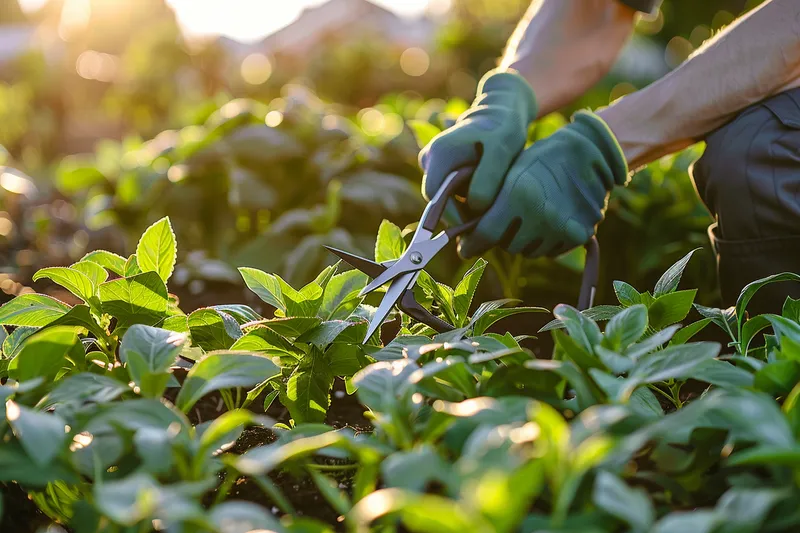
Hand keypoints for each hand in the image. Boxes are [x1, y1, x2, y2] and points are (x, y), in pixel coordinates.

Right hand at [419, 69, 537, 211]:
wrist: (501, 111)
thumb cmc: (503, 128)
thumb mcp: (502, 150)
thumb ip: (488, 178)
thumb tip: (474, 207)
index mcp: (440, 153)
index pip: (435, 196)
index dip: (452, 215)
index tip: (475, 226)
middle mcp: (430, 158)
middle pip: (438, 199)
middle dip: (460, 213)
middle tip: (487, 220)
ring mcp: (433, 163)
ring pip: (444, 197)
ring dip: (464, 206)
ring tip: (490, 205)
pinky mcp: (441, 168)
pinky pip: (449, 191)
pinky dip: (466, 199)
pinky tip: (486, 197)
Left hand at [458, 111, 628, 258]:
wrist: (590, 152)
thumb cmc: (541, 159)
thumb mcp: (511, 173)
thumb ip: (490, 203)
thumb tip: (468, 233)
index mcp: (519, 195)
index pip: (486, 234)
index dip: (472, 243)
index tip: (464, 247)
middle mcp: (541, 215)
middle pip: (507, 246)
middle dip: (500, 238)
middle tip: (503, 224)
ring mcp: (562, 227)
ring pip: (529, 251)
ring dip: (523, 241)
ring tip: (527, 219)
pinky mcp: (579, 235)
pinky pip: (550, 251)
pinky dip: (543, 243)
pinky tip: (545, 223)